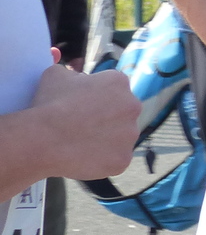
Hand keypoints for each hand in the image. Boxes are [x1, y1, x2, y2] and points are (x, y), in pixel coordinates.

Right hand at [29, 62, 138, 180]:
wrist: (44, 139)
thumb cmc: (49, 105)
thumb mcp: (56, 75)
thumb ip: (72, 73)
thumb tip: (76, 78)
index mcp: (118, 82)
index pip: (113, 89)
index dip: (96, 99)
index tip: (82, 107)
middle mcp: (132, 106)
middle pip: (122, 113)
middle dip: (106, 119)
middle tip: (82, 127)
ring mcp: (131, 135)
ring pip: (121, 137)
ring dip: (106, 140)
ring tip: (81, 144)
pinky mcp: (124, 159)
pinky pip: (116, 160)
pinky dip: (102, 161)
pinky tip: (84, 158)